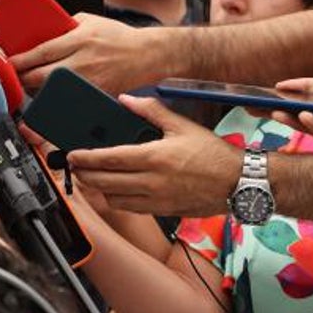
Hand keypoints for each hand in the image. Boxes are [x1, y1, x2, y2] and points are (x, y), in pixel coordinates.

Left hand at [8, 13, 156, 93]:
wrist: (148, 54)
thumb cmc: (117, 36)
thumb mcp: (90, 21)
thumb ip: (65, 26)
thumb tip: (40, 32)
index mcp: (80, 40)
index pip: (42, 52)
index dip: (21, 60)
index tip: (9, 63)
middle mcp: (84, 61)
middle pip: (42, 76)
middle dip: (23, 79)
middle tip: (15, 76)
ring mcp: (90, 81)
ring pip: (53, 92)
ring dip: (36, 90)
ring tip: (30, 84)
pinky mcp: (96, 94)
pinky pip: (69, 100)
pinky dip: (55, 99)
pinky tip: (50, 94)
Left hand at [67, 96, 241, 216]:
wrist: (240, 183)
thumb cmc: (213, 153)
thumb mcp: (182, 125)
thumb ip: (151, 111)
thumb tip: (126, 100)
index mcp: (154, 157)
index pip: (109, 159)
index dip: (85, 158)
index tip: (71, 155)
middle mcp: (152, 182)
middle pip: (104, 182)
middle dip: (84, 175)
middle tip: (76, 167)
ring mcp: (157, 200)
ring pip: (114, 199)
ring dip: (100, 189)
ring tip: (95, 177)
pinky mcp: (164, 212)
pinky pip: (131, 209)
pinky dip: (118, 200)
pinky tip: (117, 189)